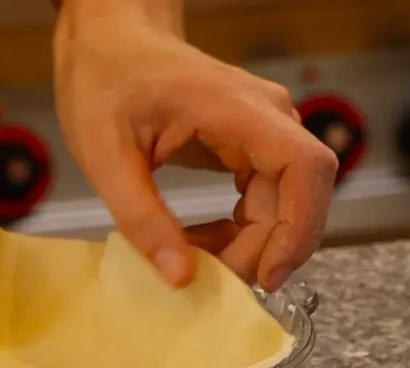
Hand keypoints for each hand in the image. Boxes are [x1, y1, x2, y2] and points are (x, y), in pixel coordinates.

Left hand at [52, 0, 337, 290]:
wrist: (107, 44)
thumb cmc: (104, 82)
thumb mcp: (105, 156)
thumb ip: (142, 219)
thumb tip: (180, 278)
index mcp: (237, 109)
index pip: (305, 168)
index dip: (300, 228)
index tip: (267, 275)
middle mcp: (264, 116)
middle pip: (296, 198)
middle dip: (261, 250)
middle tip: (210, 281)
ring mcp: (261, 130)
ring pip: (280, 205)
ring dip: (246, 245)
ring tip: (193, 260)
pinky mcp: (247, 146)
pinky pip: (261, 199)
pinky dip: (236, 231)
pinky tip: (196, 242)